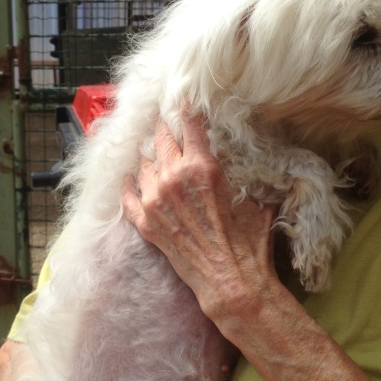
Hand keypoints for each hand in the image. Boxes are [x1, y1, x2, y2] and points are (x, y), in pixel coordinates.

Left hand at [122, 106, 279, 329]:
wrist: (230, 281)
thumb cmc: (248, 241)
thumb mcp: (253, 197)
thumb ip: (242, 173)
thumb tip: (247, 160)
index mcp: (202, 167)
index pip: (189, 125)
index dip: (186, 109)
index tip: (182, 99)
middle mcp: (172, 177)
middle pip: (161, 139)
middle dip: (166, 130)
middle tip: (167, 125)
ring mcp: (154, 200)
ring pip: (143, 164)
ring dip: (150, 157)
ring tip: (154, 153)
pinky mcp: (144, 222)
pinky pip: (128, 194)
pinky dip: (130, 184)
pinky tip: (132, 178)